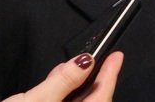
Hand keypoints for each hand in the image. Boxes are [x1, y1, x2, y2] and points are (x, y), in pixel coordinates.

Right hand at [3, 51, 123, 101]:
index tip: (117, 56)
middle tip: (96, 57)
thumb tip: (85, 62)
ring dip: (75, 85)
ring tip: (71, 66)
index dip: (111, 74)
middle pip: (92, 101)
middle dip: (93, 78)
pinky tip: (56, 82)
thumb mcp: (38, 101)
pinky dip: (62, 94)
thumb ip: (64, 80)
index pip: (102, 96)